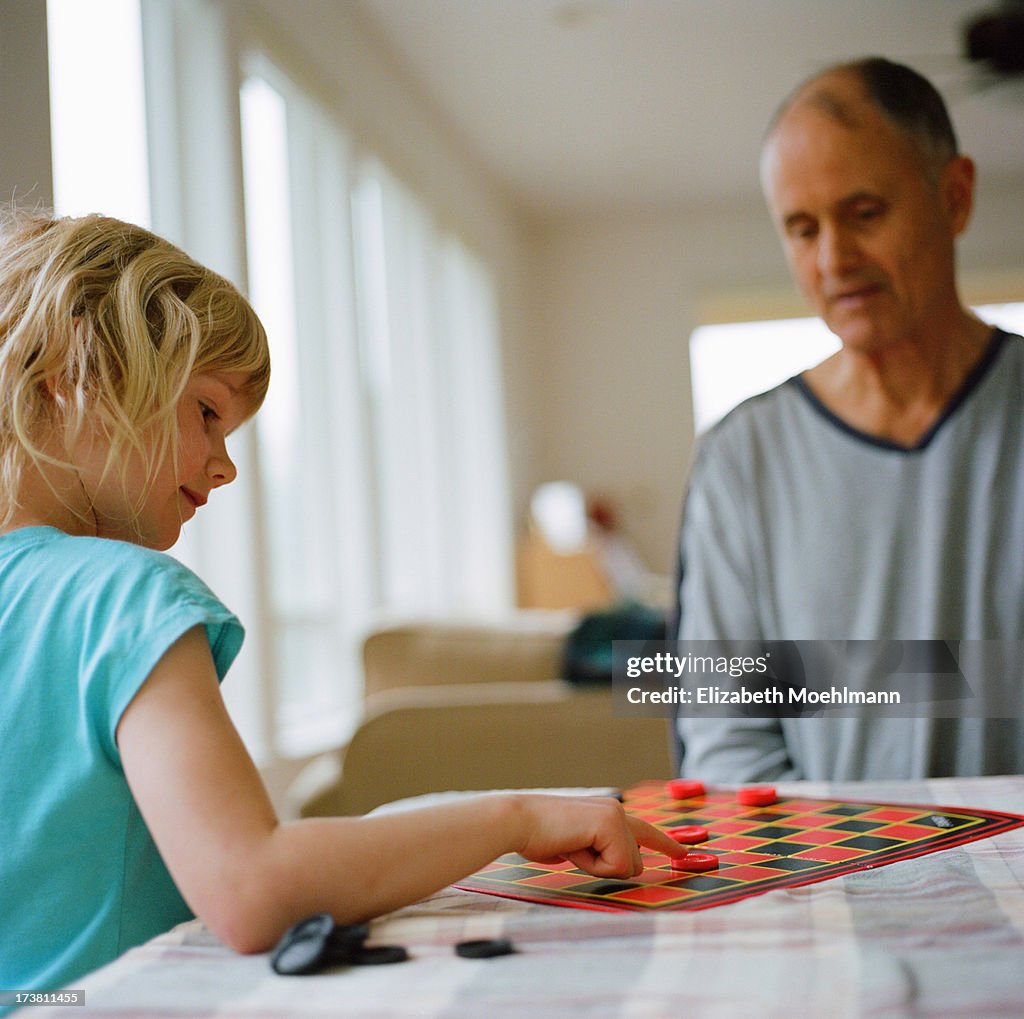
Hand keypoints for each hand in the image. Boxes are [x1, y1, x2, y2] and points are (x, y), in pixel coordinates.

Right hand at [510, 795, 688, 877]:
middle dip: (606, 868)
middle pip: (634, 863)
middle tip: (574, 850)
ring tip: (571, 847)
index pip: (644, 830)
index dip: (666, 843)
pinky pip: (616, 866)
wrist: (519, 822)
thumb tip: (617, 864)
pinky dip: (592, 866)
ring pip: (627, 867)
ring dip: (597, 867)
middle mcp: (617, 810)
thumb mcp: (576, 844)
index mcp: (608, 812)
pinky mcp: (612, 825)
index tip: (683, 852)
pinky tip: (573, 846)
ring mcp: (616, 816)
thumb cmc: (539, 835)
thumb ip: (598, 849)